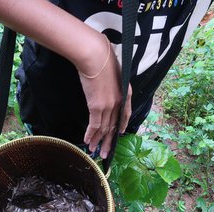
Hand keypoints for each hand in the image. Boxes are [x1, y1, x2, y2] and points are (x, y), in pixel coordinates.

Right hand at [78, 35, 131, 158]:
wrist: (95, 56)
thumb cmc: (102, 58)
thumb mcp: (114, 72)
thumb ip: (112, 83)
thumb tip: (105, 86)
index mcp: (126, 94)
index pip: (125, 115)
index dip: (121, 126)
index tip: (118, 134)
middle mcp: (119, 102)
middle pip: (113, 126)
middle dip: (109, 142)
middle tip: (106, 153)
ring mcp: (109, 106)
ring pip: (104, 128)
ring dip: (98, 141)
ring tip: (94, 150)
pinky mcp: (97, 107)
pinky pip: (94, 125)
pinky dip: (90, 134)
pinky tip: (87, 141)